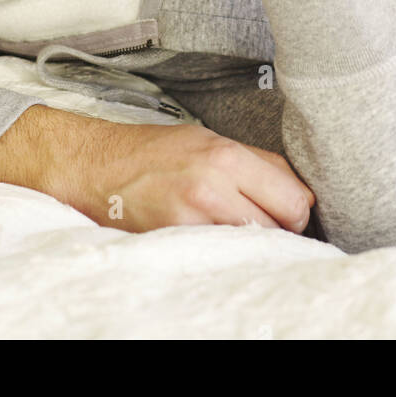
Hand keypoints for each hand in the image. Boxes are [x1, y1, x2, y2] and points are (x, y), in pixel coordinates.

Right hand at [66, 118, 316, 233]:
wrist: (96, 168)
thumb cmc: (154, 151)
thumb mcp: (209, 140)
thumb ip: (258, 163)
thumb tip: (299, 194)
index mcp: (225, 157)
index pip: (293, 200)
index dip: (295, 210)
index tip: (284, 210)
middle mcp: (211, 189)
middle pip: (278, 229)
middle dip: (276, 229)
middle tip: (258, 221)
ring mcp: (192, 222)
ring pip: (252, 247)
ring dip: (250, 243)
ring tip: (231, 229)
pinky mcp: (174, 244)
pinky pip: (220, 256)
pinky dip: (223, 253)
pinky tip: (209, 238)